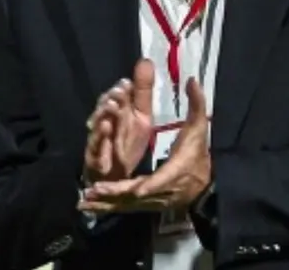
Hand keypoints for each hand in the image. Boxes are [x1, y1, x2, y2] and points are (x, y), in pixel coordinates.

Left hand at [80, 78, 210, 213]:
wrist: (204, 184)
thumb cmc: (198, 154)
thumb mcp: (198, 128)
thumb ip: (196, 105)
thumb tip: (192, 79)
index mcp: (175, 172)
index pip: (159, 181)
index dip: (145, 186)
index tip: (131, 188)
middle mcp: (162, 190)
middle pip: (136, 196)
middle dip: (115, 193)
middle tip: (94, 189)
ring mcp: (153, 201)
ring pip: (127, 205)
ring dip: (105, 204)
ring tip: (84, 202)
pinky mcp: (147, 205)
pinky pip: (124, 208)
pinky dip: (107, 209)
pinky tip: (88, 208)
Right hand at [83, 59, 156, 184]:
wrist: (115, 176)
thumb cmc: (126, 143)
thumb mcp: (141, 117)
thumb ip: (143, 91)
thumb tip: (145, 60)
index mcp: (117, 111)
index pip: (116, 95)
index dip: (120, 89)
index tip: (126, 83)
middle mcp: (104, 121)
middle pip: (104, 106)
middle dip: (110, 98)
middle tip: (119, 92)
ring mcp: (97, 138)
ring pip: (97, 123)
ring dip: (103, 113)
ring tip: (112, 106)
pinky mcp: (94, 155)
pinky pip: (95, 145)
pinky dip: (100, 137)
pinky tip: (106, 128)